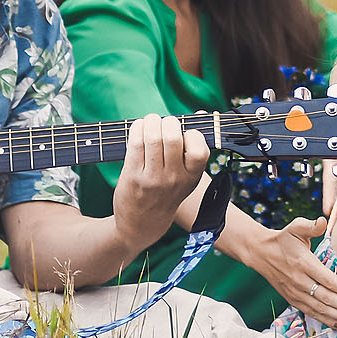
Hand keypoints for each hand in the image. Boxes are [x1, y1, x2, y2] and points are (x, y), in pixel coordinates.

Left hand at [110, 115, 211, 249]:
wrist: (142, 224)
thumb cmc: (166, 193)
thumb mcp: (186, 178)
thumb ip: (193, 150)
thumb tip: (203, 113)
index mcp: (191, 177)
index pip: (199, 149)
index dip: (192, 134)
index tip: (184, 134)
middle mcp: (174, 178)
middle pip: (173, 137)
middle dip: (168, 121)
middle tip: (164, 123)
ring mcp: (153, 178)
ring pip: (153, 137)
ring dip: (151, 122)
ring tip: (150, 122)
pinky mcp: (133, 175)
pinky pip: (136, 143)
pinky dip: (137, 128)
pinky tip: (138, 129)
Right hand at [242, 215, 336, 325]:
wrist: (260, 252)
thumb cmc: (283, 239)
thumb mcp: (295, 227)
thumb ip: (311, 225)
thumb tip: (323, 221)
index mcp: (303, 263)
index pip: (327, 280)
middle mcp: (299, 280)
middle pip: (326, 298)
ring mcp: (294, 292)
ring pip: (319, 308)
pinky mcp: (292, 299)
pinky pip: (310, 312)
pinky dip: (324, 320)